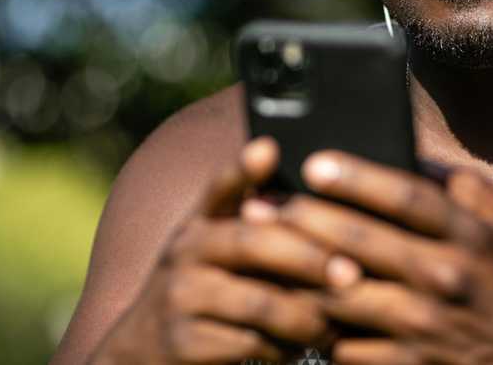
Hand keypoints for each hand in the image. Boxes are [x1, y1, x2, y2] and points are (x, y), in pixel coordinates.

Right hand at [90, 138, 350, 363]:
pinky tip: (303, 347)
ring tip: (334, 323)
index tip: (268, 148)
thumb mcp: (214, 249)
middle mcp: (184, 253)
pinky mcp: (182, 344)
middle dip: (309, 257)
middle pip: (254, 244)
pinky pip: (251, 344)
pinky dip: (285, 348)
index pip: (220, 188)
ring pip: (260, 303)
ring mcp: (180, 299)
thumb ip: (247, 213)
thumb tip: (275, 153)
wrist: (141, 355)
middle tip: (351, 274)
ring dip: (307, 316)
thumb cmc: (202, 291)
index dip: (242, 169)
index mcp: (199, 225)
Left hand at [276, 152, 492, 364]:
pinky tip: (290, 303)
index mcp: (472, 238)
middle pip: (361, 242)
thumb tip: (415, 155)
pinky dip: (314, 323)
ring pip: (340, 296)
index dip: (359, 177)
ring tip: (261, 249)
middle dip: (305, 218)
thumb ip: (467, 188)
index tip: (316, 162)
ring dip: (295, 272)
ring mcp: (422, 328)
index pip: (410, 198)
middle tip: (266, 203)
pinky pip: (343, 344)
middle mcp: (445, 280)